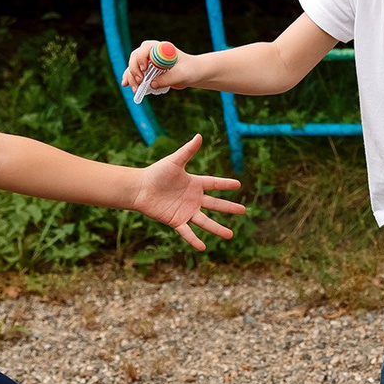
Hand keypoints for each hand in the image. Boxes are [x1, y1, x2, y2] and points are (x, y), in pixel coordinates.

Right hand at [124, 39, 193, 97]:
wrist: (192, 73)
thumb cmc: (189, 70)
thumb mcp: (181, 75)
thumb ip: (167, 79)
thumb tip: (151, 85)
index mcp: (161, 48)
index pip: (146, 48)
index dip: (142, 57)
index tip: (144, 69)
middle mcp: (152, 52)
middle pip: (136, 57)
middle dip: (134, 69)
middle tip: (140, 81)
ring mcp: (148, 61)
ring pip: (133, 66)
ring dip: (131, 77)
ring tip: (135, 89)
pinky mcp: (147, 70)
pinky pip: (134, 73)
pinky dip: (129, 78)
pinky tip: (125, 84)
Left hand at [133, 134, 245, 250]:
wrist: (140, 188)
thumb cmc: (155, 173)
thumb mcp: (174, 161)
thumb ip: (188, 151)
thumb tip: (199, 135)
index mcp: (194, 184)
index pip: (214, 184)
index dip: (225, 184)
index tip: (238, 184)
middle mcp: (193, 199)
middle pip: (215, 204)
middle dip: (229, 208)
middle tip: (244, 210)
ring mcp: (186, 211)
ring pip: (205, 222)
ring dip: (218, 229)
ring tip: (230, 235)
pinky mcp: (176, 221)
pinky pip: (187, 232)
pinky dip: (194, 240)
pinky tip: (203, 247)